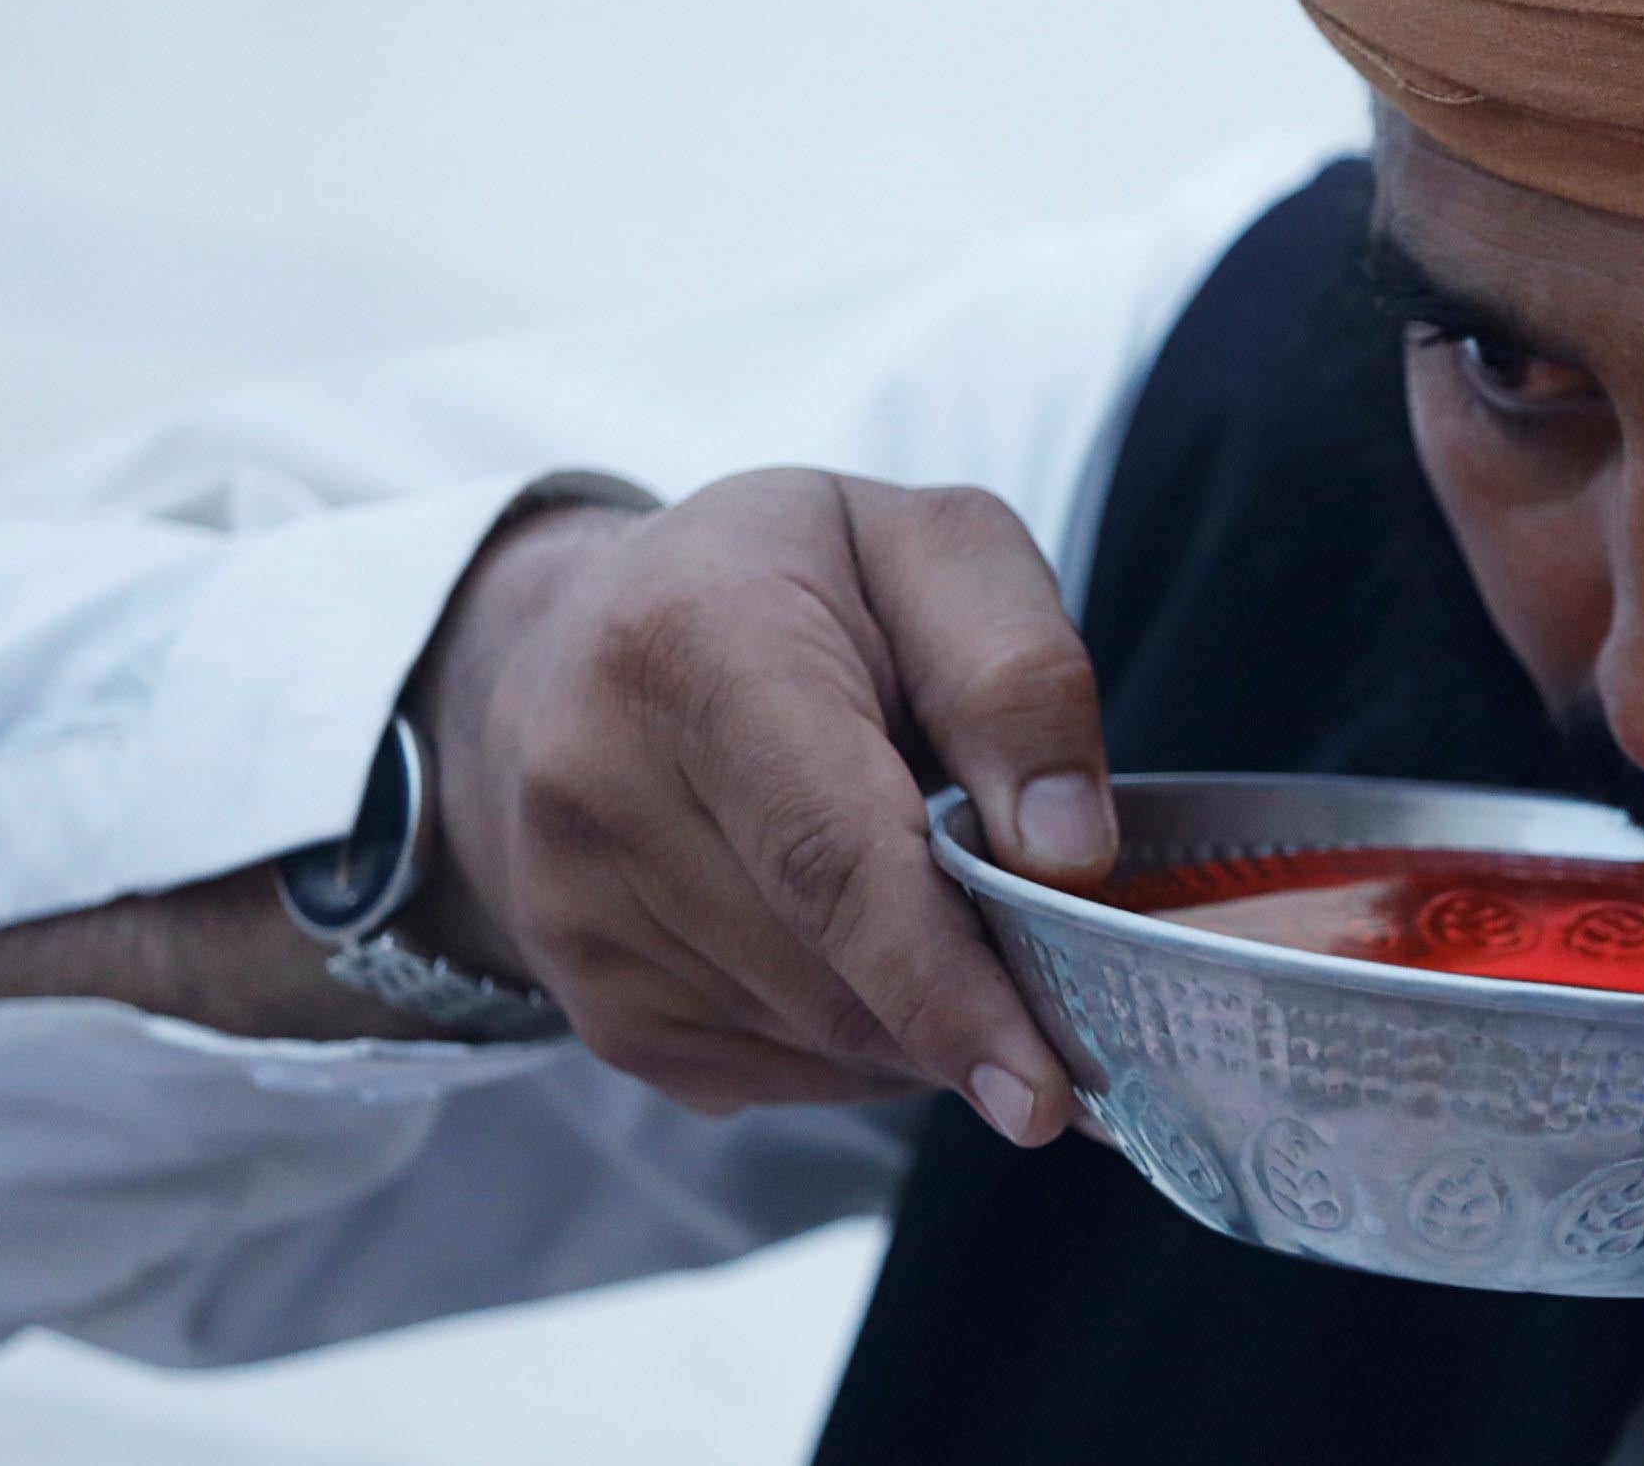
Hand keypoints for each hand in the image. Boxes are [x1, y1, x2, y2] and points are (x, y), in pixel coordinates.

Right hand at [403, 472, 1116, 1144]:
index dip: (945, 989)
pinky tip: (853, 933)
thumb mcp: (932, 551)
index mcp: (691, 645)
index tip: (1044, 1093)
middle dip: (973, 990)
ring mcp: (573, 913)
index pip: (829, 859)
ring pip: (815, 1037)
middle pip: (834, 973)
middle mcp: (597, 786)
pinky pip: (775, 1069)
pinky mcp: (590, 1001)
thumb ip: (1017, 677)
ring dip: (917, 1009)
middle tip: (1055, 938)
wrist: (575, 636)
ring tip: (930, 888)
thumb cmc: (788, 580)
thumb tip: (1070, 854)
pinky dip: (857, 1032)